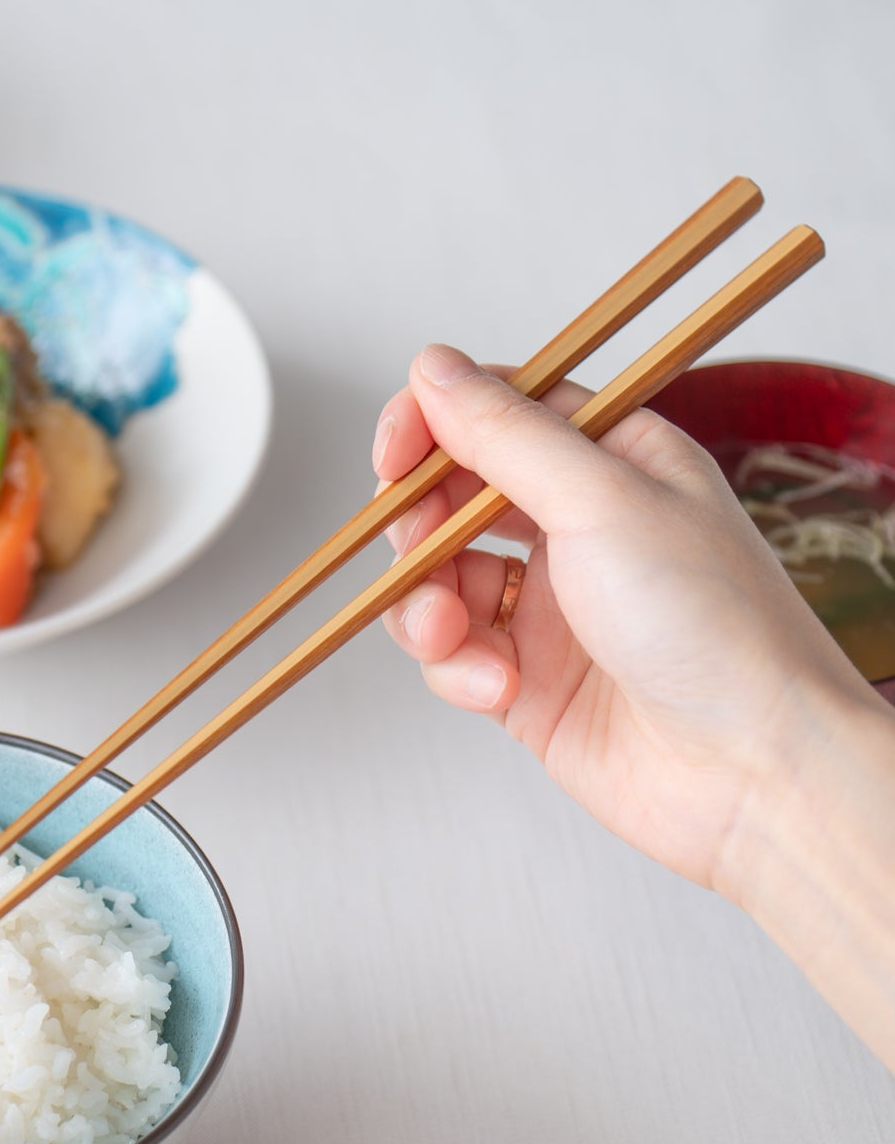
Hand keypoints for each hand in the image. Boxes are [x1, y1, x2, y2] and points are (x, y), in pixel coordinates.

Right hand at [373, 344, 887, 896]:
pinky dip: (458, 668)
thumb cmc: (714, 628)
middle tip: (418, 551)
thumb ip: (506, 434)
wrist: (750, 775)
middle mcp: (576, 528)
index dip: (434, 425)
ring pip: (437, 580)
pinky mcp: (523, 677)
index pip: (498, 412)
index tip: (393, 454)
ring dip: (427, 606)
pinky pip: (451, 653)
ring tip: (451, 635)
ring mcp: (546, 606)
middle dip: (420, 527)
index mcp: (613, 462)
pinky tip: (498, 687)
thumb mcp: (603, 502)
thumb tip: (433, 369)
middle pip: (451, 497)